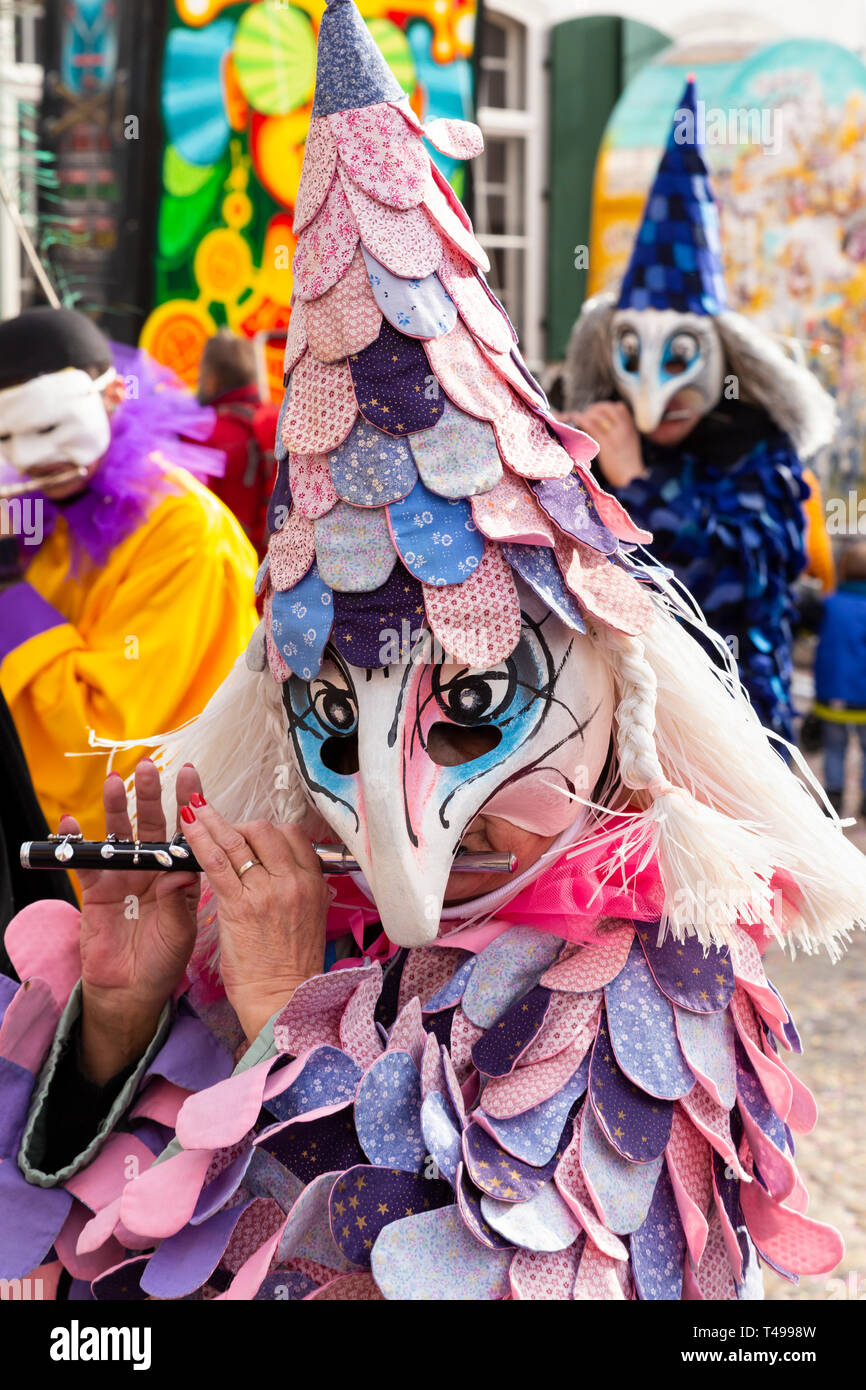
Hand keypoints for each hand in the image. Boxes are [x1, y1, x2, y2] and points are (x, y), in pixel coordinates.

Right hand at [71, 759, 201, 1083]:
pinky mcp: (96, 890)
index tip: (191, 775)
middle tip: (148, 767)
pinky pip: (84, 861)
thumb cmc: (164, 959)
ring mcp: (122, 876)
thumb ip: (180, 899)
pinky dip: (77, 842)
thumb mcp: (180, 929)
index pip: (184, 831)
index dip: (188, 802)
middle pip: (149, 823)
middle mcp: (150, 868)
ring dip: (115, 807)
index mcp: (177, 873)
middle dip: (149, 794)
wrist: (132, 991)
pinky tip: (71, 823)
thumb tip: (186, 868)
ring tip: (114, 782)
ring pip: (118, 834)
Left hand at [179, 797, 327, 1043]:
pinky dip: (200, 840)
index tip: (249, 835)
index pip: (293, 836)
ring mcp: (267, 891)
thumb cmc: (291, 966)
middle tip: (221, 831)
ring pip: (239, 840)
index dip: (267, 830)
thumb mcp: (309, 918)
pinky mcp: (239, 905)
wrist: (284, 1000)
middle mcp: (293, 881)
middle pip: (266, 831)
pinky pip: (217, 861)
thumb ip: (296, 889)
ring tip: (193, 808)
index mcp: (313, 883)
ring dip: (212, 821)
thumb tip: (277, 870)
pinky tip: (187, 828)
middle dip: (240, 824)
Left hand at [564, 402, 645, 488]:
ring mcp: (614, 436)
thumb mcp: (631, 441)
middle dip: (594, 408)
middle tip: (586, 415)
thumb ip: (625, 427)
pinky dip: (582, 420)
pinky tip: (576, 420)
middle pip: (607, 408)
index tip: (597, 412)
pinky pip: (591, 427)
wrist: (630, 478)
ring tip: (577, 418)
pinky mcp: (605, 444)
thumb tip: (617, 410)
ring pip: (597, 416)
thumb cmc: (628, 462)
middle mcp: (623, 428)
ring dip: (585, 415)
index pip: (619, 407)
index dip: (605, 407)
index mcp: (630, 427)